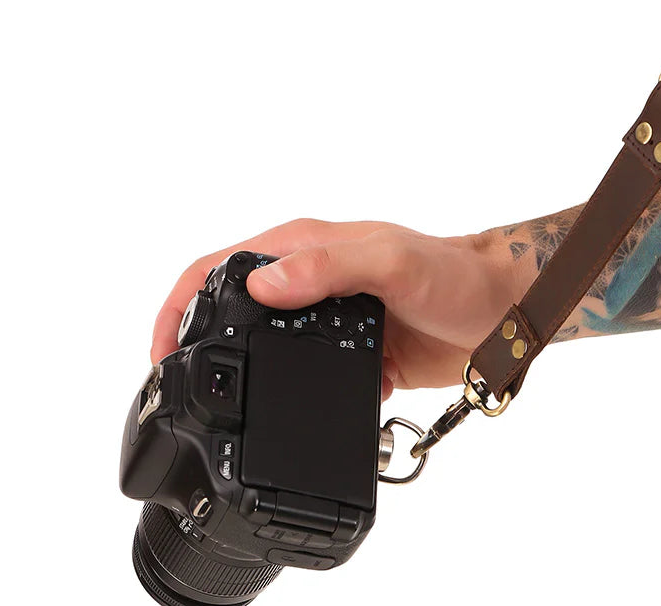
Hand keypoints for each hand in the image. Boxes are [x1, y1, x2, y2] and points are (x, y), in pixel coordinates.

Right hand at [151, 220, 516, 398]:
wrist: (499, 313)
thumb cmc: (453, 274)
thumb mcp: (391, 260)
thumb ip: (329, 266)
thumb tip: (264, 284)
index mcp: (306, 245)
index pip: (221, 265)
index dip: (181, 302)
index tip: (161, 349)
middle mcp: (309, 279)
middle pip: (231, 308)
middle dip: (197, 341)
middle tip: (178, 385)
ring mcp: (327, 318)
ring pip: (264, 348)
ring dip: (244, 373)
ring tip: (226, 407)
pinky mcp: (349, 354)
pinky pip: (304, 378)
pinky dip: (292, 396)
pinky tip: (293, 415)